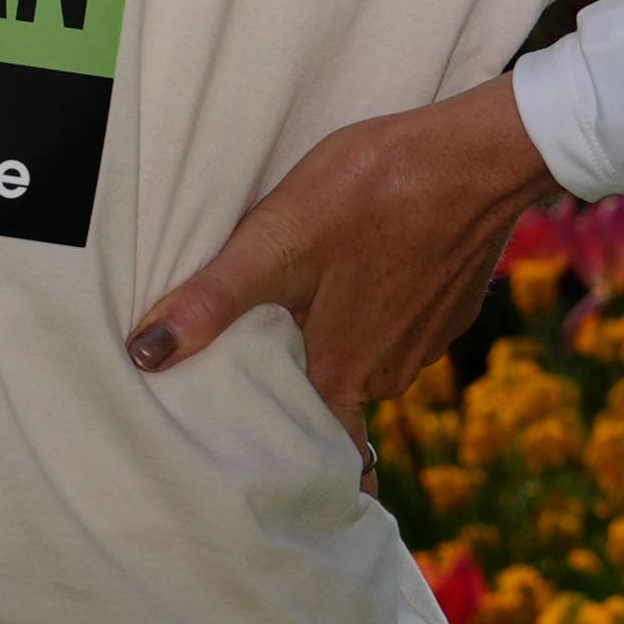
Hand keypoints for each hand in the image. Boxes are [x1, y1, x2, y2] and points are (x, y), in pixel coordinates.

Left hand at [126, 79, 562, 418]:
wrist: (478, 157)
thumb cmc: (375, 191)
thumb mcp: (279, 237)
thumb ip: (215, 299)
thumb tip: (145, 355)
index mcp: (343, 371)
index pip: (316, 449)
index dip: (285, 460)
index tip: (254, 466)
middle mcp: (388, 373)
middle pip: (331, 401)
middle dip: (295, 391)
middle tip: (251, 367)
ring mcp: (426, 341)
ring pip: (364, 360)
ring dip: (335, 342)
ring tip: (295, 310)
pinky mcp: (449, 306)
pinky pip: (397, 326)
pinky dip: (373, 311)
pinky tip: (353, 274)